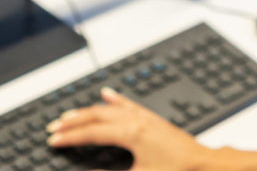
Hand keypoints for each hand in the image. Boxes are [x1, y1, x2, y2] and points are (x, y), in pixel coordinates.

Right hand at [47, 87, 209, 170]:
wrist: (203, 164)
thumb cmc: (177, 170)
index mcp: (130, 133)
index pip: (91, 133)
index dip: (70, 137)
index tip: (53, 140)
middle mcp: (136, 120)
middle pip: (96, 116)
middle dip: (72, 121)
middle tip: (54, 127)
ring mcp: (144, 117)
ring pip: (109, 108)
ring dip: (87, 110)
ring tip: (70, 114)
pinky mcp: (152, 119)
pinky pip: (129, 103)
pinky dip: (115, 99)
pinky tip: (107, 93)